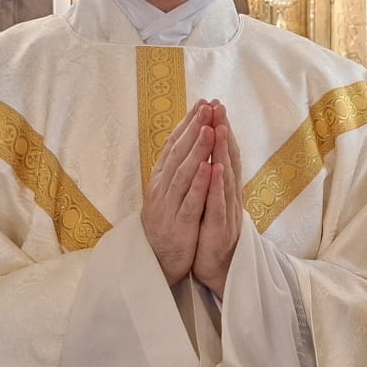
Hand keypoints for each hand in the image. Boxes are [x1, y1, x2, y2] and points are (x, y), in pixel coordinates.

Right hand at [141, 103, 216, 285]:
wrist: (156, 262)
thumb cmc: (166, 224)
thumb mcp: (167, 193)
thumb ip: (174, 169)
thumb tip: (183, 140)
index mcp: (161, 180)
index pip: (174, 146)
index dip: (187, 124)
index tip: (202, 104)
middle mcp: (162, 189)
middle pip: (179, 154)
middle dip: (194, 129)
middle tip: (207, 107)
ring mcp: (170, 207)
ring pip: (184, 174)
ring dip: (197, 151)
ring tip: (209, 129)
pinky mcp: (180, 225)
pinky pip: (191, 202)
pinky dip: (201, 184)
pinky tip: (210, 168)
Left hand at [193, 102, 245, 297]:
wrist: (220, 270)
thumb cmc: (214, 234)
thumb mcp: (214, 201)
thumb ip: (216, 179)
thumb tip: (214, 154)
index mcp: (226, 188)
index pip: (225, 153)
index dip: (221, 129)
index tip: (215, 106)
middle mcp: (230, 195)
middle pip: (228, 158)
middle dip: (223, 131)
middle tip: (219, 106)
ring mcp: (226, 210)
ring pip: (225, 177)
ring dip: (223, 153)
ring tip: (219, 129)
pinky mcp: (218, 228)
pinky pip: (217, 205)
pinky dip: (216, 187)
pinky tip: (214, 170)